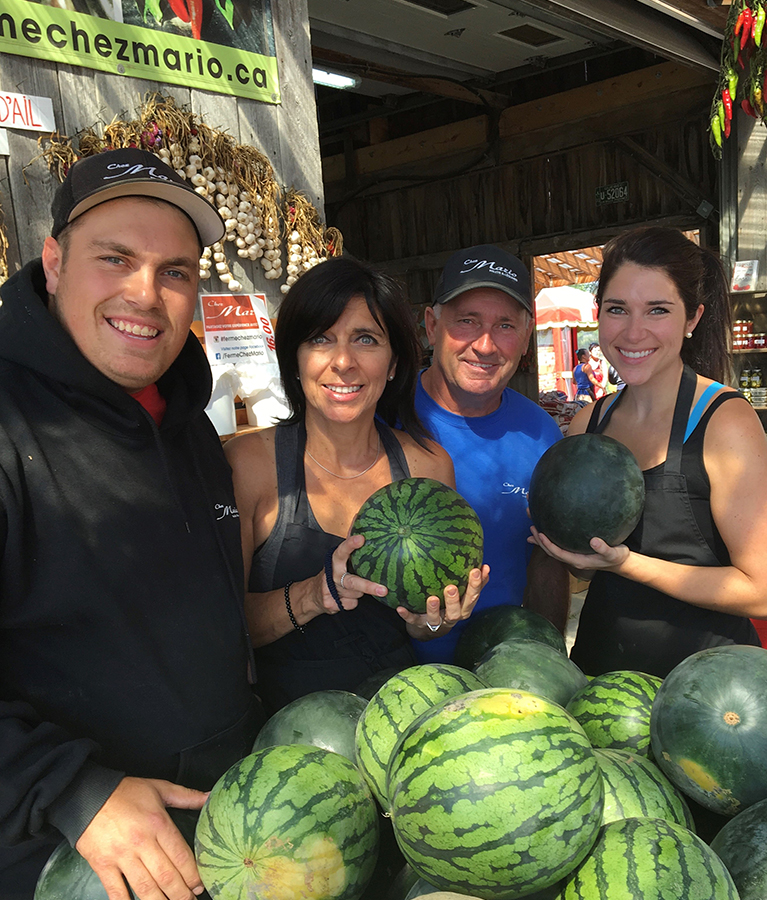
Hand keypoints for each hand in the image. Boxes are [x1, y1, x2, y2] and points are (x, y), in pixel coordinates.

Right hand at [75, 777, 207, 899]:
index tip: (200, 885)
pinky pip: (116, 892)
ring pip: (145, 888)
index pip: (181, 856)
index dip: (193, 875)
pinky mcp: (103, 866)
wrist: (87, 795)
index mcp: (158, 824)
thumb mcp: (160, 788)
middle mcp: (142, 843)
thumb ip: (187, 796)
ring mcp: (121, 856)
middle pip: (166, 876)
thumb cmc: (126, 792)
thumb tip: (211, 797)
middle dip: (181, 894)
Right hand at [317, 534, 387, 614]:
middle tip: (383, 589)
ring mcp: (329, 590)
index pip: (342, 551)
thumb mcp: (339, 561)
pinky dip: (353, 602)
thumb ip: (350, 553)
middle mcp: (332, 575)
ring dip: (360, 593)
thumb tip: (368, 535)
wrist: (313, 594)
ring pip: (356, 594)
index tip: (361, 539)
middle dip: (368, 586)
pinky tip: (345, 597)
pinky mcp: (329, 603)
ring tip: (353, 588)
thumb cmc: (333, 575)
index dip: (351, 545)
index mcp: (334, 561)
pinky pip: (351, 604)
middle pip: (352, 582)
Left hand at [400, 564, 489, 637]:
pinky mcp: (419, 625)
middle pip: (457, 612)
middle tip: (451, 587)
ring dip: (433, 610)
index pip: (472, 598)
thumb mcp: (461, 596)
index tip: (477, 570)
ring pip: (436, 620)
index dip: (476, 586)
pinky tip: (400, 608)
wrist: (427, 628)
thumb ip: (473, 584)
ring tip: (432, 598)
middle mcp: (450, 617)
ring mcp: (434, 623)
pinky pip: (413, 621)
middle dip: (455, 601)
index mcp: (462, 608)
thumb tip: (485, 566)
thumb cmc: (447, 605)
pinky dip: (407, 615)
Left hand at [528, 525, 628, 571]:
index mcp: (578, 561)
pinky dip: (550, 538)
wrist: (620, 562)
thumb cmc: (616, 558)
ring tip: (532, 528)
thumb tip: (594, 540)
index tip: (540, 535)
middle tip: (532, 527)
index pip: (559, 553)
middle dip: (540, 540)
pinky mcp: (575, 550)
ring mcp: (573, 555)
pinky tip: (544, 530)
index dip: (548, 545)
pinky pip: (559, 544)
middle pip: (551, 551)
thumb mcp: (614, 553)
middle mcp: (572, 559)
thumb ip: (604, 549)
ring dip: (541, 539)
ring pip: (553, 548)